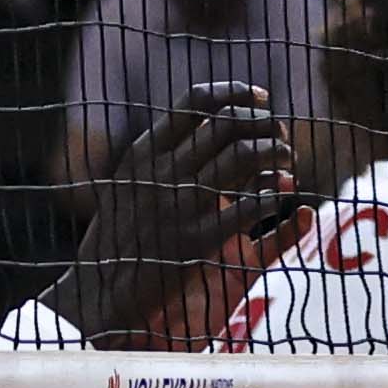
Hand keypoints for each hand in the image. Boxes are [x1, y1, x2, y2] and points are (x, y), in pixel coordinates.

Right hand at [49, 83, 307, 347]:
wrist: (100, 293)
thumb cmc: (120, 239)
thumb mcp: (128, 186)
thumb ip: (162, 157)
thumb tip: (208, 125)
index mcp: (144, 153)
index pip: (195, 102)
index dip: (236, 93)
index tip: (262, 98)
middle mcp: (161, 171)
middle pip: (228, 123)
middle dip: (264, 123)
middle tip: (280, 136)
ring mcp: (180, 204)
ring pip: (244, 155)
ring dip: (276, 153)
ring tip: (287, 164)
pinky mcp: (198, 241)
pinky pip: (251, 206)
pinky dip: (273, 194)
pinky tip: (280, 195)